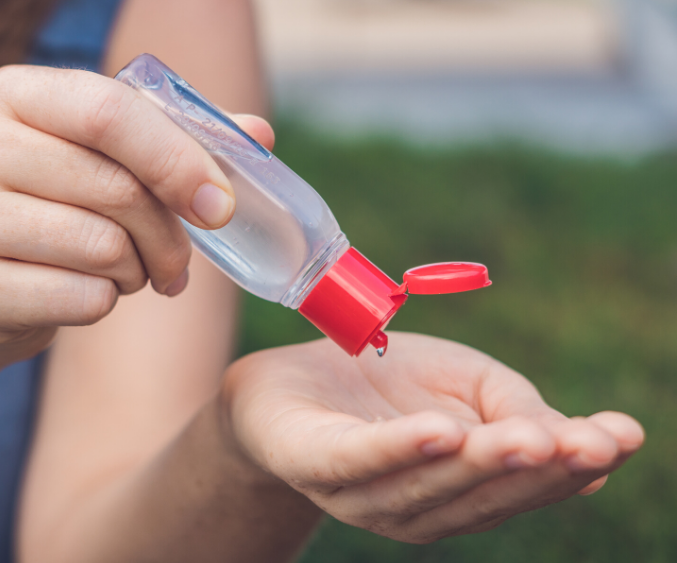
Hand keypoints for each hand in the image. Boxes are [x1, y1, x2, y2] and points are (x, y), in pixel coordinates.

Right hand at [0, 65, 272, 353]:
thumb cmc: (61, 208)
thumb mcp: (109, 159)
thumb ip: (181, 140)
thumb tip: (260, 134)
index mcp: (17, 95)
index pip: (112, 114)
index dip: (180, 161)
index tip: (223, 206)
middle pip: (117, 189)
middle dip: (170, 236)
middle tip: (178, 261)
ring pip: (104, 248)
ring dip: (138, 271)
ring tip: (125, 271)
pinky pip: (83, 299)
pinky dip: (107, 304)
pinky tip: (89, 294)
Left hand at [221, 333, 643, 543]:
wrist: (287, 378)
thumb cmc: (384, 383)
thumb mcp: (463, 381)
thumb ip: (514, 408)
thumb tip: (584, 442)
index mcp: (457, 489)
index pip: (520, 485)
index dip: (573, 466)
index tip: (623, 436)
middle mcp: (414, 505)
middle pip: (479, 495)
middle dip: (535, 471)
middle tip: (585, 444)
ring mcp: (362, 493)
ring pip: (426, 486)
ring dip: (479, 464)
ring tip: (527, 439)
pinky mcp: (314, 462)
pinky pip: (359, 460)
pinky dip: (398, 450)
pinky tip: (438, 432)